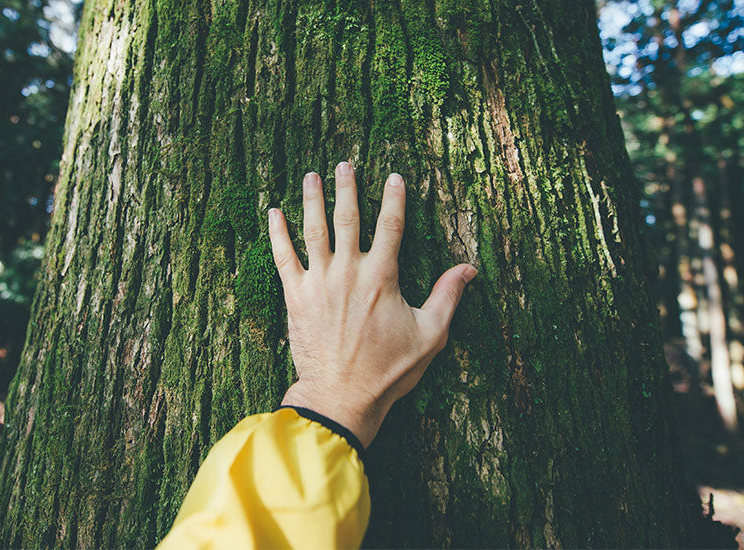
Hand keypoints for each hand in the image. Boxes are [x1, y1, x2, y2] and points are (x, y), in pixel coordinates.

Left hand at [268, 161, 476, 447]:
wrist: (341, 396)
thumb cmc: (388, 370)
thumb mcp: (430, 335)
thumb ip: (447, 297)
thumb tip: (469, 269)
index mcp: (382, 277)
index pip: (391, 226)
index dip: (394, 198)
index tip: (395, 176)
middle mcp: (349, 271)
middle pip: (348, 218)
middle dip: (348, 188)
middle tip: (345, 164)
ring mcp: (319, 282)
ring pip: (313, 230)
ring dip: (313, 199)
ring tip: (311, 174)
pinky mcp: (296, 297)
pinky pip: (283, 257)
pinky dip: (277, 233)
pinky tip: (274, 213)